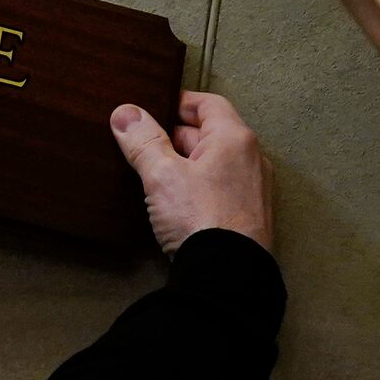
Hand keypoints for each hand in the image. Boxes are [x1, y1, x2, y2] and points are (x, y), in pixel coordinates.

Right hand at [110, 90, 271, 255]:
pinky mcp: (249, 216)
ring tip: (155, 175)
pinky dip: (199, 186)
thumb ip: (143, 141)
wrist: (227, 277)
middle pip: (209, 133)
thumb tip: (125, 113)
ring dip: (186, 163)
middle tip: (143, 145)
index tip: (152, 108)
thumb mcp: (162, 175)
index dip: (178, 102)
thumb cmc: (200, 219)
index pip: (207, 103)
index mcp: (235, 139)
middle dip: (175, 136)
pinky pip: (221, 188)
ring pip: (214, 163)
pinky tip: (177, 202)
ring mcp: (254, 189)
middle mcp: (252, 159)